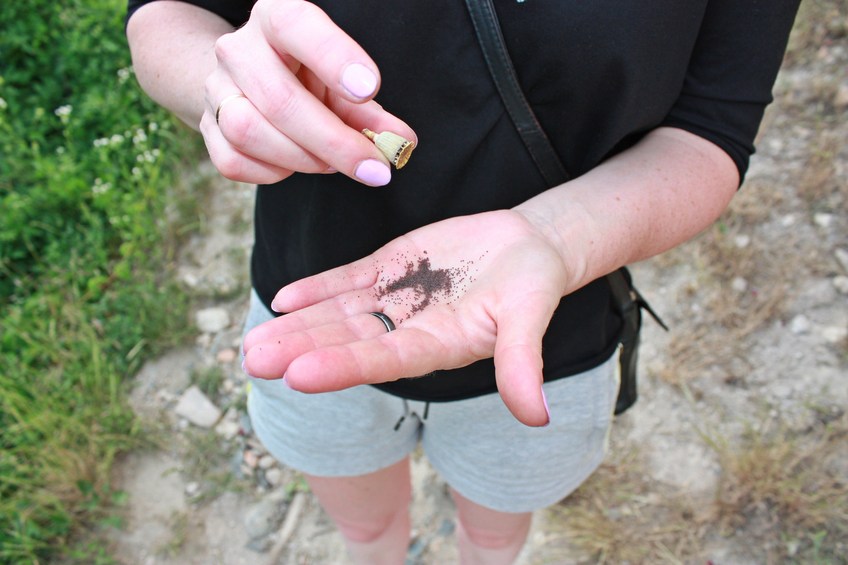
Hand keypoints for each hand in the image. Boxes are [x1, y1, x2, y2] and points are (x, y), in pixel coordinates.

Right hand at [200, 0, 415, 185]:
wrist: (249, 82)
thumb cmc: (310, 79)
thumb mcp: (344, 86)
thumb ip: (371, 113)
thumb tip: (400, 143)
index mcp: (276, 19)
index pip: (296, 24)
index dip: (333, 56)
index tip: (369, 88)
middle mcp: (239, 49)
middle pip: (279, 99)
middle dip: (333, 141)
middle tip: (373, 167)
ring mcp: (217, 88)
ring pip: (249, 131)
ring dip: (302, 159)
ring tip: (332, 164)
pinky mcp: (207, 126)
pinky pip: (233, 161)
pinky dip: (272, 173)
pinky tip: (294, 165)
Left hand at [243, 210, 571, 426]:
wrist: (526, 248)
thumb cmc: (533, 286)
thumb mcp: (530, 318)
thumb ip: (522, 364)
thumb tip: (536, 418)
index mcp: (438, 346)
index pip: (383, 360)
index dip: (342, 366)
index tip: (297, 375)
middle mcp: (408, 329)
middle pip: (348, 341)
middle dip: (301, 349)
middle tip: (252, 360)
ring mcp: (395, 299)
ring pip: (339, 314)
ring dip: (298, 326)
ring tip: (254, 341)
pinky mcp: (390, 267)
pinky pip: (348, 280)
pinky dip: (317, 289)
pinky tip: (284, 299)